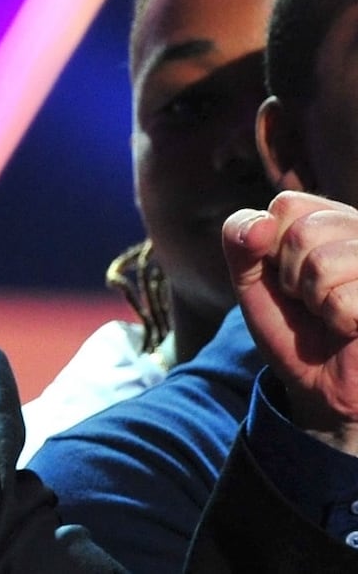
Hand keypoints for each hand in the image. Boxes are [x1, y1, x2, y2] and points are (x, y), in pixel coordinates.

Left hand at [223, 190, 357, 451]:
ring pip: (324, 263)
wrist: (320, 382)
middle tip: (309, 300)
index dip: (271, 247)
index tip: (285, 276)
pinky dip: (338, 320)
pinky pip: (347, 299)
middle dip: (291, 276)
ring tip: (330, 312)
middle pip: (304, 232)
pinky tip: (351, 327)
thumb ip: (240, 240)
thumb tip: (260, 223)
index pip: (287, 205)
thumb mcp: (251, 279)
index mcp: (334, 218)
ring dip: (315, 299)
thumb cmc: (291, 326)